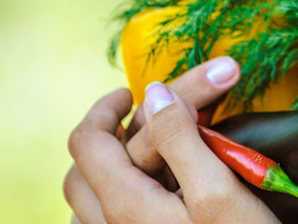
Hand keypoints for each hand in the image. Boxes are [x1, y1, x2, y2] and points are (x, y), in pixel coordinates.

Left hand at [64, 57, 279, 222]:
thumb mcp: (218, 189)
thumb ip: (180, 139)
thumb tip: (153, 92)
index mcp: (125, 205)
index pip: (87, 142)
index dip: (104, 108)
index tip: (134, 92)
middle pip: (79, 172)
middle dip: (103, 136)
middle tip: (135, 119)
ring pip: (86, 204)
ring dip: (104, 171)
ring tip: (138, 155)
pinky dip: (113, 202)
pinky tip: (145, 200)